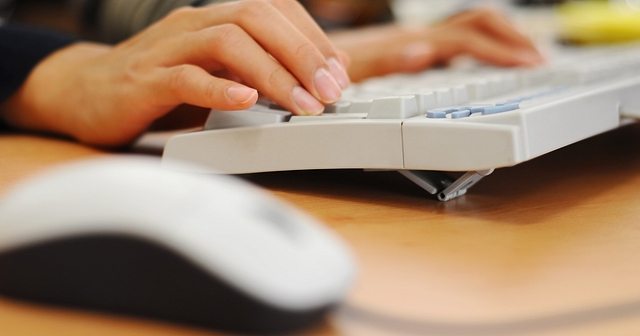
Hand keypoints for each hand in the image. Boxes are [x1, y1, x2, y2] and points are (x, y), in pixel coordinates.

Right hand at [0, 0, 349, 145]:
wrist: (86, 93)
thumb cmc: (160, 86)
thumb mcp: (220, 75)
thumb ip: (265, 71)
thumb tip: (321, 73)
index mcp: (216, 21)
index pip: (274, 10)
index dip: (312, 38)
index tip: (339, 74)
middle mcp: (194, 25)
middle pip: (256, 17)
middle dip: (302, 52)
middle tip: (330, 91)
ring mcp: (167, 50)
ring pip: (226, 42)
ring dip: (272, 72)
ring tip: (301, 104)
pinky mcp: (144, 81)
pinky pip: (184, 76)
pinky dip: (219, 88)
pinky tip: (245, 100)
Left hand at [329, 8, 543, 81]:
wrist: (305, 62)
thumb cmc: (326, 69)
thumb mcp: (354, 71)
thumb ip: (388, 61)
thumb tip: (424, 52)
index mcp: (412, 44)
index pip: (468, 38)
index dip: (502, 51)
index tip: (531, 66)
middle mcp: (418, 39)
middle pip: (478, 23)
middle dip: (512, 39)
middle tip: (539, 61)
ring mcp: (416, 43)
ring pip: (469, 29)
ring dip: (500, 40)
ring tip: (523, 60)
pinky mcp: (411, 51)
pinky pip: (455, 43)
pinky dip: (480, 49)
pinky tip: (484, 66)